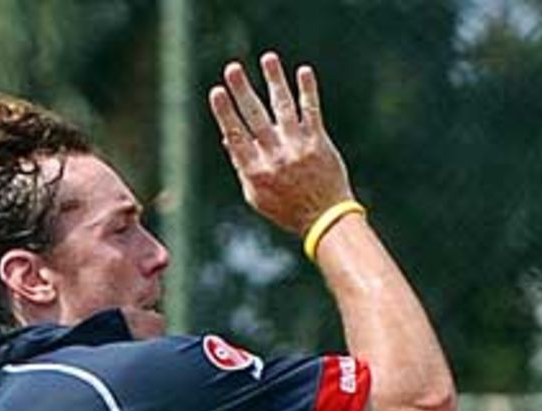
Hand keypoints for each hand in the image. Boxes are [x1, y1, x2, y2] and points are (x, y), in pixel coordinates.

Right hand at [209, 52, 353, 234]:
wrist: (324, 219)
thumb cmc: (287, 208)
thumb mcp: (257, 195)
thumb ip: (243, 167)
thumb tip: (228, 139)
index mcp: (256, 172)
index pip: (236, 136)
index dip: (225, 113)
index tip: (217, 92)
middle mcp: (275, 157)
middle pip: (255, 118)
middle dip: (242, 91)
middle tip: (232, 68)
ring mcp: (298, 148)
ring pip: (283, 108)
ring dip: (275, 81)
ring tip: (268, 59)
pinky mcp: (318, 142)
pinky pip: (311, 111)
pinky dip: (307, 91)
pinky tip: (303, 72)